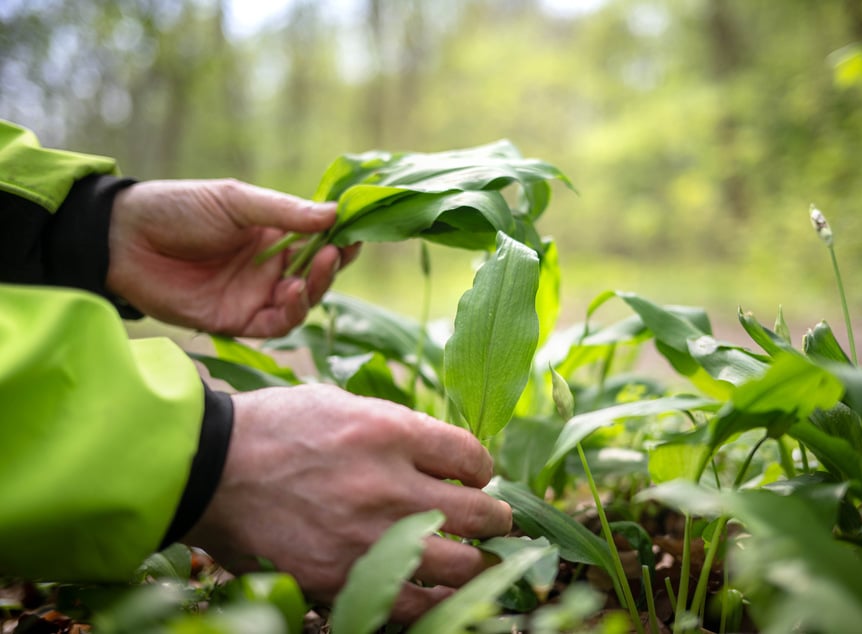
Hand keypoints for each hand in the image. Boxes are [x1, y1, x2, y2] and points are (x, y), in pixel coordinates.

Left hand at [106, 179, 358, 336]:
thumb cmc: (178, 208)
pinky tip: (291, 292)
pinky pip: (276, 324)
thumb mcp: (236, 201)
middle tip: (341, 249)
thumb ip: (285, 212)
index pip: (319, 239)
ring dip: (317, 286)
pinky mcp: (237, 321)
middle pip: (317, 272)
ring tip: (320, 265)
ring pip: (303, 300)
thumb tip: (336, 213)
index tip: (357, 230)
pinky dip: (291, 312)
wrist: (124, 240)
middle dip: (333, 262)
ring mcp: (255, 295)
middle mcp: (270, 266)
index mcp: (273, 233)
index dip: (341, 236)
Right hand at [183, 384, 512, 623]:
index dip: (482, 469)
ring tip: (476, 559)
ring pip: (460, 565)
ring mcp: (366, 537)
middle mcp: (387, 485)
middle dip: (496, 518)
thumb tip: (443, 457)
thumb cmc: (275, 428)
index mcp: (389, 431)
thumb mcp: (341, 404)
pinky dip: (435, 599)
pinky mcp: (340, 579)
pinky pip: (412, 604)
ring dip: (477, 562)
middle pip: (480, 513)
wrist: (208, 469)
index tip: (475, 476)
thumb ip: (397, 430)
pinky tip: (438, 590)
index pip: (473, 457)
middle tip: (496, 521)